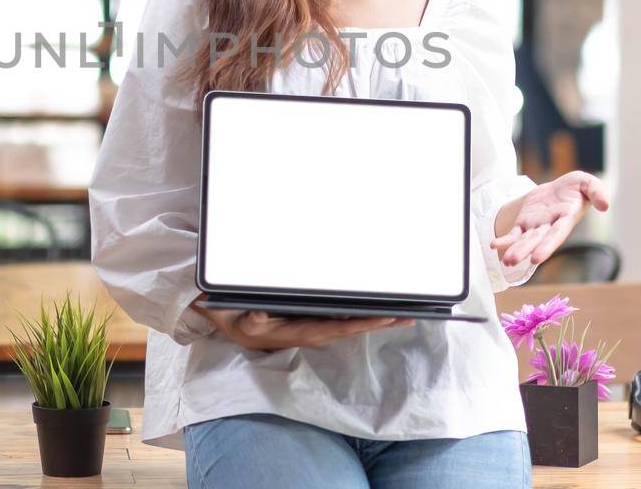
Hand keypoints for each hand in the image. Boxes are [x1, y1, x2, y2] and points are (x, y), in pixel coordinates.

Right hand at [191, 303, 412, 351]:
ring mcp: (315, 327)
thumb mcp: (240, 320)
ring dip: (375, 319)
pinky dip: (361, 314)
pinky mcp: (313, 321)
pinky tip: (376, 309)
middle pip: (354, 327)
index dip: (364, 323)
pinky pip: (343, 318)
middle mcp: (313, 331)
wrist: (230, 324)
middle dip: (381, 322)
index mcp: (302, 331)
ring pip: (351, 323)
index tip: (386, 318)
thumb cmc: (238, 320)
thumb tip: (260, 314)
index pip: (340, 328)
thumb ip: (251, 318)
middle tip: (410, 316)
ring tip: (402, 313)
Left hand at [491, 171, 610, 267]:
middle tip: (513, 261)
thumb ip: (597, 191)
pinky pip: (513, 234)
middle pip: (537, 241)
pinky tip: (494, 245)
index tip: (537, 258)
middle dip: (526, 251)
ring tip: (506, 261)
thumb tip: (605, 205)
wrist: (560, 188)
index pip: (556, 234)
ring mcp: (536, 226)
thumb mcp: (587, 183)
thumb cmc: (576, 188)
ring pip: (525, 241)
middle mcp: (550, 226)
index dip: (547, 246)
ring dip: (515, 251)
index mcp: (566, 218)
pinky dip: (505, 241)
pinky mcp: (525, 223)